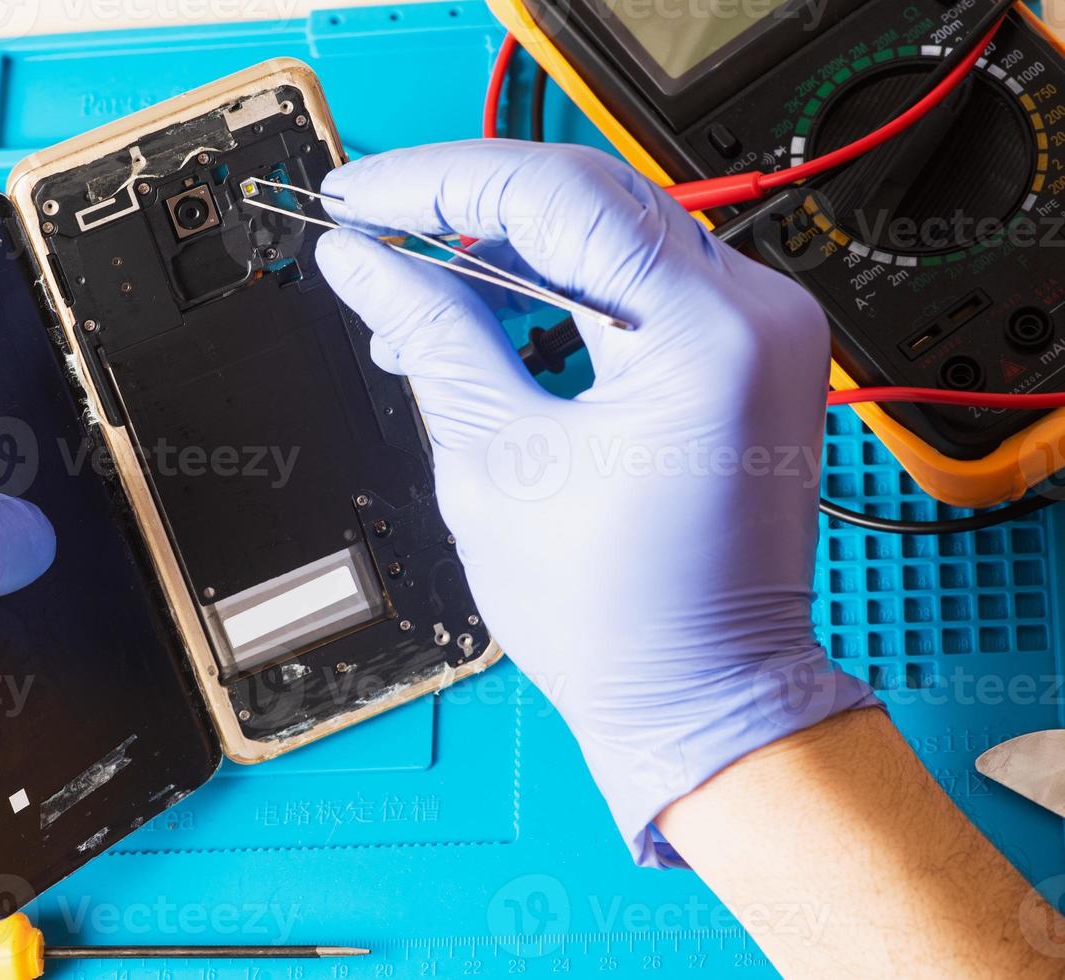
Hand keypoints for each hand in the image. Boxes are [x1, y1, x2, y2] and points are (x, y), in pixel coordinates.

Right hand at [316, 141, 875, 866]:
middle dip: (461, 205)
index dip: (436, 183)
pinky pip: (634, 279)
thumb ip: (431, 336)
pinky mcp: (740, 351)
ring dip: (501, 247)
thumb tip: (363, 262)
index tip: (358, 195)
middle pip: (585, 198)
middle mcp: (753, 315)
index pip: (554, 197)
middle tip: (369, 222)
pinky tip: (482, 310)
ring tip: (411, 288)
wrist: (703, 693)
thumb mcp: (496, 464)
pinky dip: (553, 285)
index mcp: (703, 339)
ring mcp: (758, 329)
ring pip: (606, 230)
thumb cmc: (620, 618)